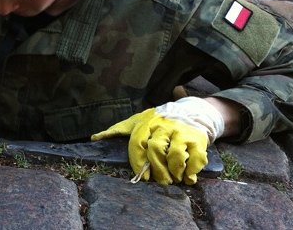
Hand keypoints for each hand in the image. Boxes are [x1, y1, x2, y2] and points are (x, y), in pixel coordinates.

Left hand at [91, 97, 223, 184]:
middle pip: (156, 150)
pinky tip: (188, 177)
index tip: (143, 177)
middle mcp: (164, 126)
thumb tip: (94, 138)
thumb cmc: (159, 120)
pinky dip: (191, 172)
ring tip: (174, 178)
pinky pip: (196, 159)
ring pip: (175, 155)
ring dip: (174, 171)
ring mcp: (182, 132)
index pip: (138, 143)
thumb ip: (117, 129)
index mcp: (148, 122)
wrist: (192, 111)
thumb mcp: (137, 121)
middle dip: (156, 170)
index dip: (138, 162)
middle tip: (159, 181)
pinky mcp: (198, 139)